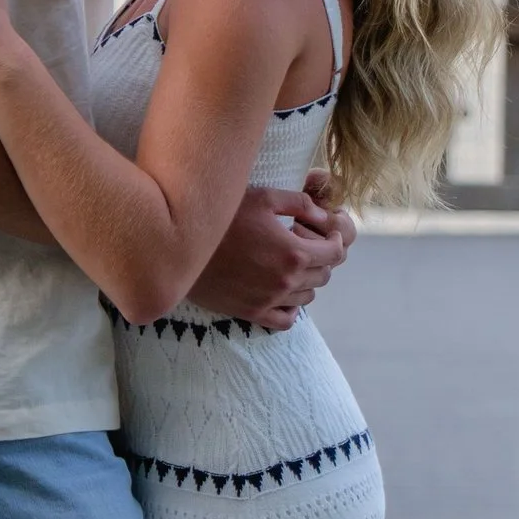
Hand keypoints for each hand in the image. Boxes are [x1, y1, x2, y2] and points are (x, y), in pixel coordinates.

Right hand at [189, 181, 359, 330]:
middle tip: (304, 245)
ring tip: (289, 264)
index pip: (335, 254)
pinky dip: (291, 309)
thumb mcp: (264, 197)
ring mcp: (269, 300)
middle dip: (320, 258)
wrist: (183, 246)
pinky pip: (285, 321)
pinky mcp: (251, 313)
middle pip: (323, 276)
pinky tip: (282, 293)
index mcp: (294, 253)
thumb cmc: (223, 217)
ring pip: (307, 297)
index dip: (336, 241)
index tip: (328, 234)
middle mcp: (286, 281)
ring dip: (306, 281)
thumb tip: (322, 214)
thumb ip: (300, 204)